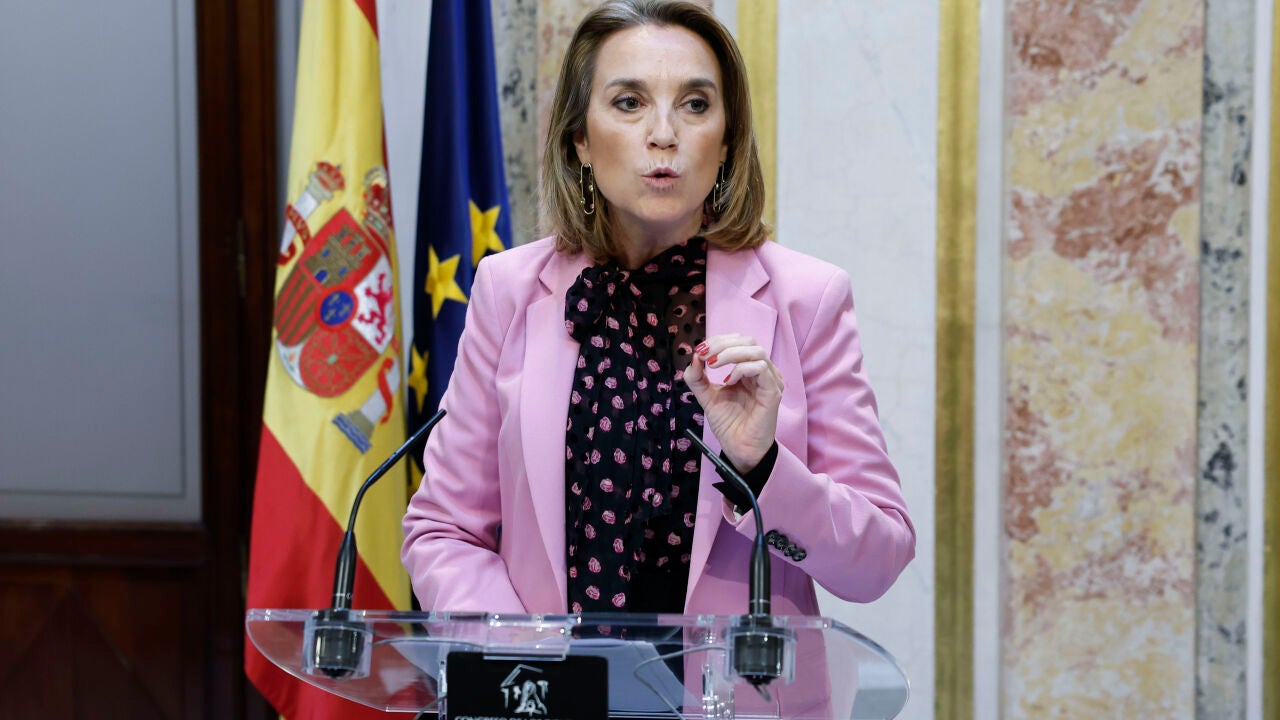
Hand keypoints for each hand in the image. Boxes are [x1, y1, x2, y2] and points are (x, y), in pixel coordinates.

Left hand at [683, 333, 783, 471]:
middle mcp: (762, 372)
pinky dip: (741, 369)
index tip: (700, 350)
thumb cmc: (728, 423)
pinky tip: (728, 381)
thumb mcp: (706, 396)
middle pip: (748, 341)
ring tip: (713, 365)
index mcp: (748, 369)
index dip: (718, 341)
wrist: (738, 448)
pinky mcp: (773, 392)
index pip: (738, 342)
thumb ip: (697, 377)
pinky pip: (761, 368)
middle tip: (704, 354)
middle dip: (723, 344)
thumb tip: (694, 356)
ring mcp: (770, 380)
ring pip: (756, 351)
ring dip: (730, 353)